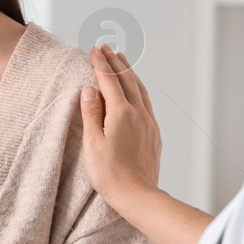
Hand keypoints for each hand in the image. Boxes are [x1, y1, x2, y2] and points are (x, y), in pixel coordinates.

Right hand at [80, 44, 161, 214]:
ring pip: (139, 88)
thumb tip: (90, 89)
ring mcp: (149, 122)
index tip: (93, 50)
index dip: (100, 64)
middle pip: (126, 80)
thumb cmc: (111, 174)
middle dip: (115, 62)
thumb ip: (91, 113)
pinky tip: (135, 89)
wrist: (138, 195)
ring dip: (129, 72)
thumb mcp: (92, 143)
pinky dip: (138, 88)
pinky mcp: (154, 133)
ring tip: (122, 60)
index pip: (108, 81)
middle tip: (106, 48)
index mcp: (121, 113)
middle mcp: (138, 113)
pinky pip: (146, 102)